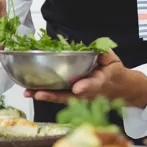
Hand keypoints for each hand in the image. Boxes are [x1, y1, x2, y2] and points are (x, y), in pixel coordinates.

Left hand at [24, 50, 146, 108]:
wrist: (117, 88)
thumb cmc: (113, 72)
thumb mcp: (113, 60)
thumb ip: (105, 53)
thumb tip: (99, 49)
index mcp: (101, 82)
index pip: (94, 85)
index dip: (86, 86)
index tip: (78, 89)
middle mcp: (87, 92)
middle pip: (70, 96)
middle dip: (54, 95)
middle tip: (40, 94)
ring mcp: (78, 97)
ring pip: (61, 97)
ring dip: (45, 95)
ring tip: (29, 92)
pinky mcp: (71, 96)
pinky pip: (57, 96)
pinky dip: (44, 94)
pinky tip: (31, 91)